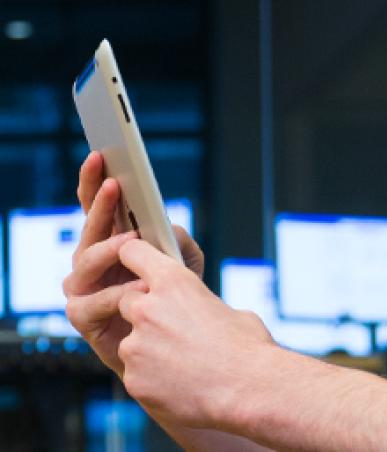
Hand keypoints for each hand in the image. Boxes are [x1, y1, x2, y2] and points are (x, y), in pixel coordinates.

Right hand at [64, 151, 204, 374]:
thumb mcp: (185, 262)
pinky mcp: (84, 318)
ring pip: (85, 260)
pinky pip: (93, 301)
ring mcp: (84, 288)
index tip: (101, 155)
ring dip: (110, 249)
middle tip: (115, 184)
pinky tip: (137, 288)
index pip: (98, 206)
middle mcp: (92, 261)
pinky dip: (118, 294)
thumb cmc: (178, 298)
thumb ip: (177, 240)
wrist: (178, 346)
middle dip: (101, 204)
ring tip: (132, 242)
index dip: (95, 181)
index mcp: (112, 241)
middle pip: (89, 227)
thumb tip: (167, 228)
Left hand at [115, 239, 275, 428]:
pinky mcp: (133, 379)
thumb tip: (205, 313)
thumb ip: (204, 306)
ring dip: (149, 351)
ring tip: (185, 366)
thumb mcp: (232, 312)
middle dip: (144, 315)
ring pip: (131, 344)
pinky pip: (136, 375)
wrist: (249, 391)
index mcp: (174, 282)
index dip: (135, 259)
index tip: (138, 267)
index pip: (134, 253)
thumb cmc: (250, 349)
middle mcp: (148, 309)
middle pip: (127, 303)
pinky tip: (181, 386)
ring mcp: (136, 346)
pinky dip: (153, 380)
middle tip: (173, 332)